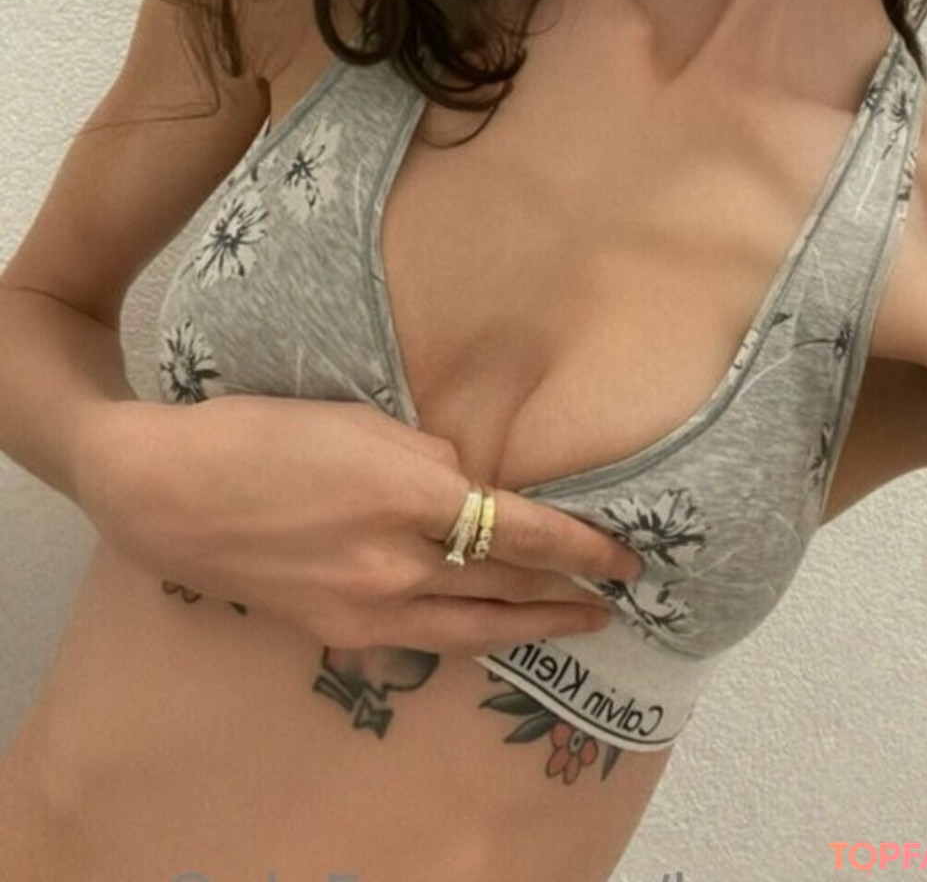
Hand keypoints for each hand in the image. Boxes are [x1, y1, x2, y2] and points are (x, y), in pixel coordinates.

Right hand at [78, 395, 643, 652]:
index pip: (520, 530)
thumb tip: (468, 484)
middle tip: (617, 596)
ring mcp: (365, 609)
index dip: (579, 547)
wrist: (168, 493)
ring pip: (471, 628)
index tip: (623, 553)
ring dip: (530, 628)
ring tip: (575, 625)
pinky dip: (465, 636)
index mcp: (408, 495)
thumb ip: (426, 457)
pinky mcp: (335, 633)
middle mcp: (396, 564)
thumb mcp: (358, 421)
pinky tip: (487, 633)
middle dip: (568, 594)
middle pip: (506, 588)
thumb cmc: (262, 433)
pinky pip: (420, 639)